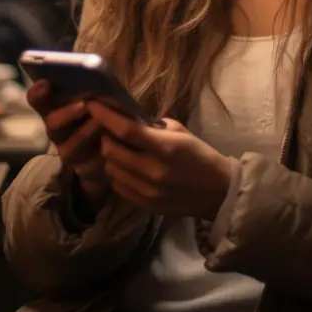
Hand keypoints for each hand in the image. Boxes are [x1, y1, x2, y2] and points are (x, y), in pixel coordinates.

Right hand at [27, 80, 110, 210]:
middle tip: (84, 104)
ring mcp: (69, 152)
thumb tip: (94, 72)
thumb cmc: (105, 115)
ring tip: (103, 122)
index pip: (38, 100)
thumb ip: (91, 89)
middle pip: (52, 123)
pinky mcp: (84, 169)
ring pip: (71, 146)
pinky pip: (90, 164)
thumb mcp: (99, 99)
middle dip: (68, 114)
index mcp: (56, 109)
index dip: (38, 93)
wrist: (115, 151)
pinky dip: (102, 153)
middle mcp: (57, 131)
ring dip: (87, 132)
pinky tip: (114, 142)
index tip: (45, 82)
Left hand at [87, 100, 232, 219]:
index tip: (93, 105)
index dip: (106, 117)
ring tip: (120, 151)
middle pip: (112, 152)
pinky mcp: (147, 205)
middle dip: (106, 138)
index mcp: (166, 148)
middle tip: (110, 132)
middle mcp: (154, 171)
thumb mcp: (181, 132)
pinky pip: (119, 187)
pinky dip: (119, 175)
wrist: (218, 191)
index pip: (126, 131)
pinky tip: (128, 169)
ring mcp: (149, 191)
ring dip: (111, 158)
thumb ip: (154, 127)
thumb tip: (129, 119)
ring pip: (112, 170)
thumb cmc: (200, 155)